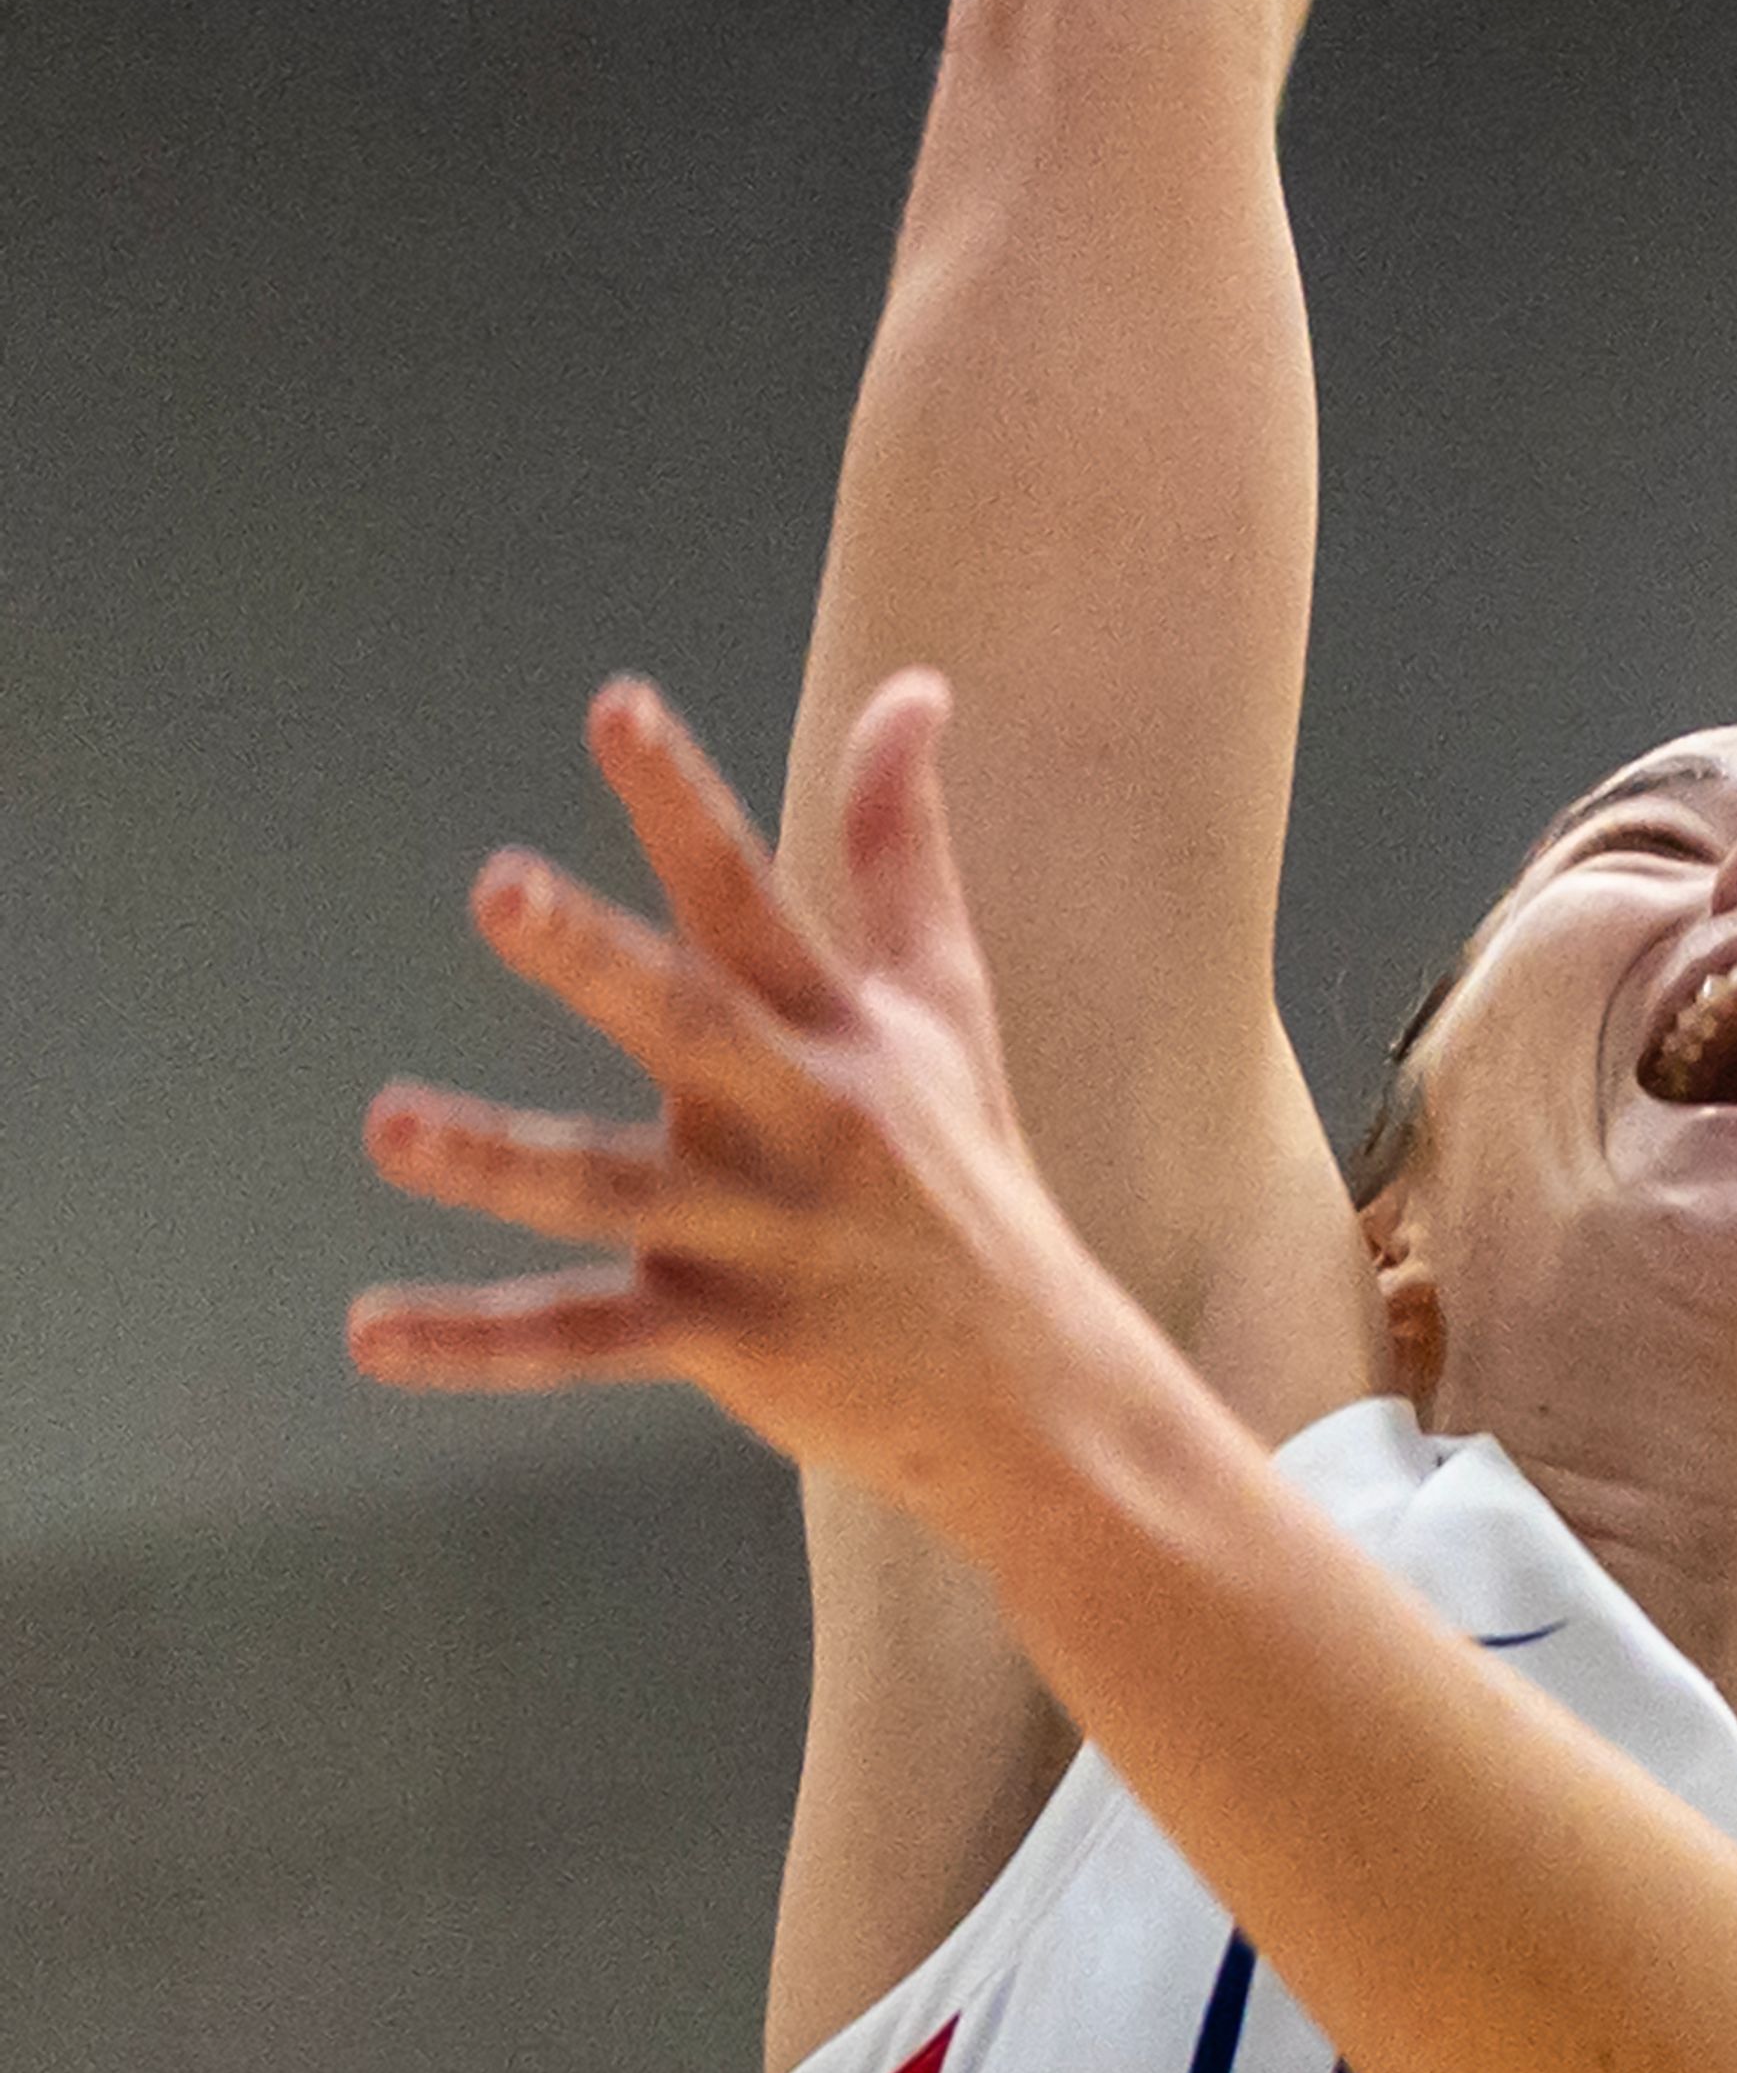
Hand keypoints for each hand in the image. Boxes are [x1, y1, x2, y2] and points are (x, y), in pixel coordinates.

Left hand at [351, 671, 1093, 1506]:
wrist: (1032, 1387)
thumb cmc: (964, 1170)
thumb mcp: (945, 1000)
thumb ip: (903, 846)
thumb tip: (911, 685)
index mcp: (840, 1027)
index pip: (749, 891)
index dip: (680, 799)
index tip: (615, 704)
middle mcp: (800, 1117)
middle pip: (686, 1021)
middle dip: (592, 954)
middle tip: (498, 884)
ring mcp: (757, 1235)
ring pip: (611, 1191)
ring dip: (497, 1159)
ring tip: (386, 1124)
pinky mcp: (722, 1339)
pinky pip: (583, 1339)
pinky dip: (475, 1344)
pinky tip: (368, 1333)